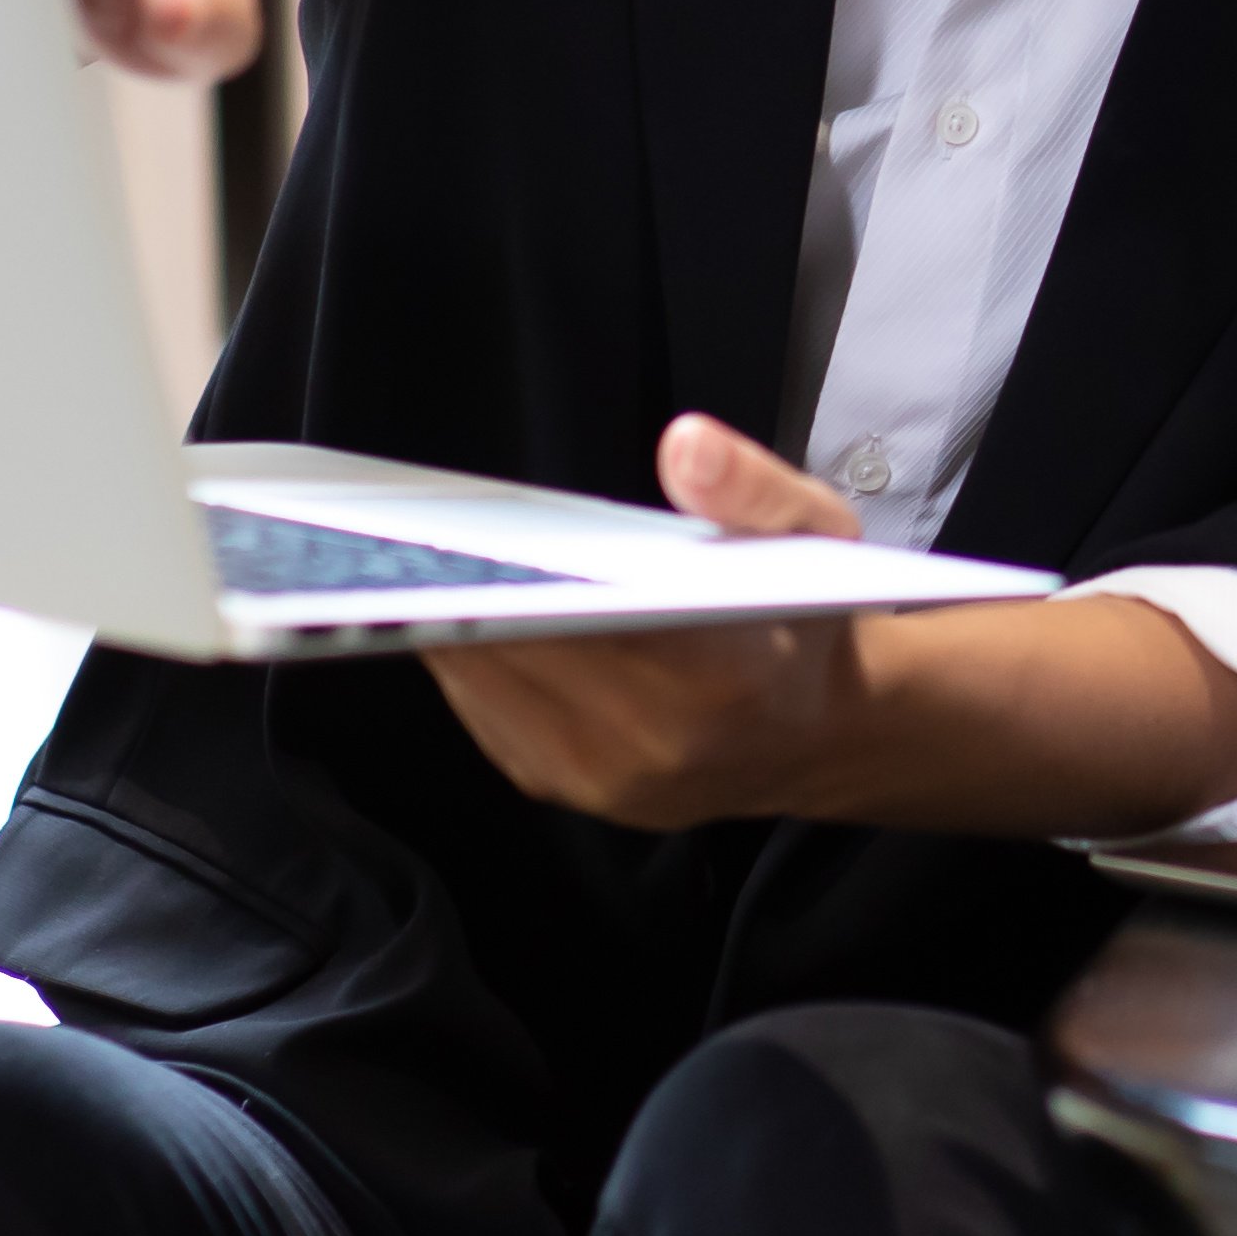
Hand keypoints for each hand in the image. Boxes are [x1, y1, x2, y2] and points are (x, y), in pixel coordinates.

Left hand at [421, 414, 874, 830]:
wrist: (817, 734)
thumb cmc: (806, 623)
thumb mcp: (818, 531)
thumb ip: (754, 485)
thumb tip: (686, 445)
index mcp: (717, 675)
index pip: (583, 622)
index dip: (510, 577)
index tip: (458, 534)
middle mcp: (653, 744)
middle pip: (516, 652)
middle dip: (464, 590)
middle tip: (419, 531)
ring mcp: (603, 779)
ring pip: (484, 687)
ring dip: (453, 624)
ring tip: (425, 561)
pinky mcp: (567, 789)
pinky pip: (485, 716)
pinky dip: (470, 661)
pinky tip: (459, 609)